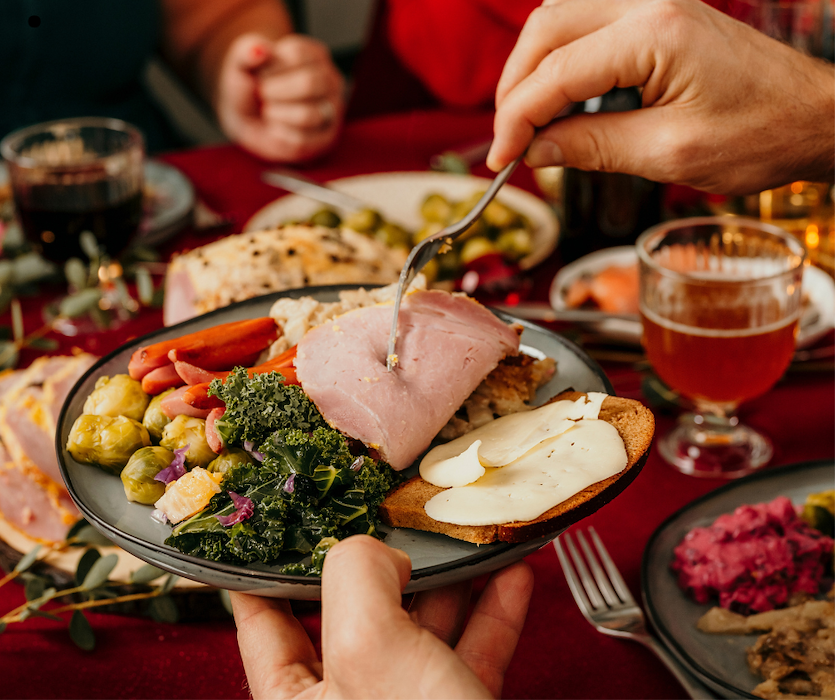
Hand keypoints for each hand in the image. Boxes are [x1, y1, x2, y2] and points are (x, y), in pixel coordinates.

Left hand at [216, 33, 344, 162]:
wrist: (251, 122)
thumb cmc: (251, 89)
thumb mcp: (241, 65)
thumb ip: (245, 51)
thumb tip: (259, 50)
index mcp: (314, 55)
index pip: (296, 54)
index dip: (270, 67)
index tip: (260, 74)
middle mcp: (330, 80)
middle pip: (308, 83)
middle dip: (275, 91)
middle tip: (263, 93)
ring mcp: (331, 111)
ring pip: (307, 115)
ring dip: (276, 114)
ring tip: (268, 110)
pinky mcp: (324, 138)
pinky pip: (302, 140)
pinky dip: (279, 134)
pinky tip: (274, 127)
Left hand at [231, 535, 533, 698]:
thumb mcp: (370, 654)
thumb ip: (356, 579)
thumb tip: (374, 551)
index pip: (262, 617)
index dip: (271, 564)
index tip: (284, 521)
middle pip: (354, 612)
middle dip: (385, 562)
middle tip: (397, 518)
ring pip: (421, 628)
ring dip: (452, 580)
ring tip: (466, 539)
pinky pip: (471, 653)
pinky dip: (492, 613)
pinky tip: (509, 578)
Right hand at [487, 0, 834, 194]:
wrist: (812, 116)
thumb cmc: (760, 134)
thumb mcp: (668, 154)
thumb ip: (592, 147)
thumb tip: (534, 151)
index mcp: (654, 33)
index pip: (555, 73)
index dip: (515, 120)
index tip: (499, 161)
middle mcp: (648, 2)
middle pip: (545, 32)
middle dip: (514, 90)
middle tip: (507, 144)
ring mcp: (652, 4)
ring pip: (558, 24)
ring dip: (533, 74)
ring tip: (526, 127)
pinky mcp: (656, 18)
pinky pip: (586, 30)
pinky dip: (560, 66)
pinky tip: (558, 104)